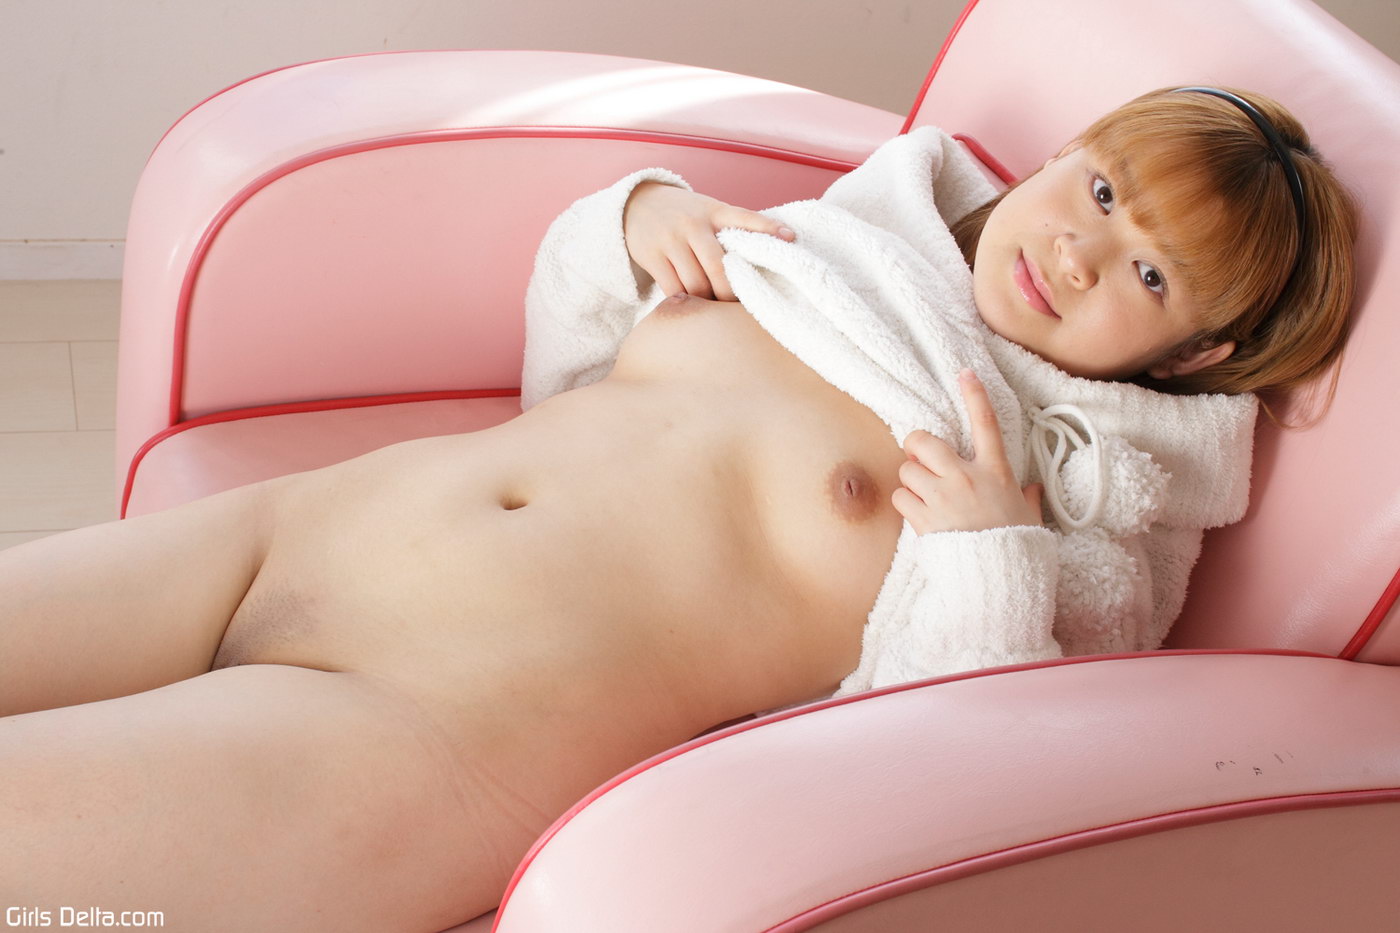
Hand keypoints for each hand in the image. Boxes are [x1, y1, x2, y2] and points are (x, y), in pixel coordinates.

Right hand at [622, 182, 794, 300]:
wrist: (636, 204)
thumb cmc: (684, 214)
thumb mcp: (708, 211)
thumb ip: (733, 228)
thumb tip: (775, 248)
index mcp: (713, 211)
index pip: (744, 217)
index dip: (768, 227)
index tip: (791, 238)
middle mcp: (693, 224)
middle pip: (718, 267)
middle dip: (731, 294)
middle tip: (741, 310)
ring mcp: (671, 240)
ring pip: (696, 284)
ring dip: (708, 302)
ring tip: (718, 312)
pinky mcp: (652, 256)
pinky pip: (673, 289)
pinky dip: (687, 302)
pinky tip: (695, 308)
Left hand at [893, 369, 1043, 534]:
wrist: (998, 578)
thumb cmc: (1017, 547)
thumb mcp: (1029, 517)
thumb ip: (1027, 499)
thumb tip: (1032, 490)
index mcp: (996, 472)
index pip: (986, 424)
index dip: (974, 395)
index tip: (965, 373)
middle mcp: (967, 477)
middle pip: (924, 441)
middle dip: (915, 445)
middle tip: (919, 458)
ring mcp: (943, 496)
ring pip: (907, 470)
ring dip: (910, 481)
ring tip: (924, 497)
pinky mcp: (925, 518)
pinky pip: (901, 498)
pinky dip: (905, 504)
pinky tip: (919, 515)